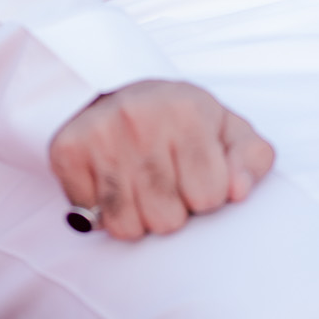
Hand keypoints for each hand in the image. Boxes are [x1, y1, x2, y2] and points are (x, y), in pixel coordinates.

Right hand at [50, 80, 274, 240]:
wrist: (120, 92)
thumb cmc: (183, 122)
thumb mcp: (228, 131)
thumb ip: (252, 160)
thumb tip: (240, 192)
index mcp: (188, 109)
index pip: (210, 197)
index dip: (208, 196)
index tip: (198, 175)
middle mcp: (141, 117)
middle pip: (167, 219)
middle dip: (172, 211)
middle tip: (166, 181)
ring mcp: (101, 132)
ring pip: (127, 226)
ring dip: (137, 218)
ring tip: (141, 186)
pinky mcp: (66, 149)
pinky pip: (90, 217)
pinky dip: (101, 211)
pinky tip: (111, 182)